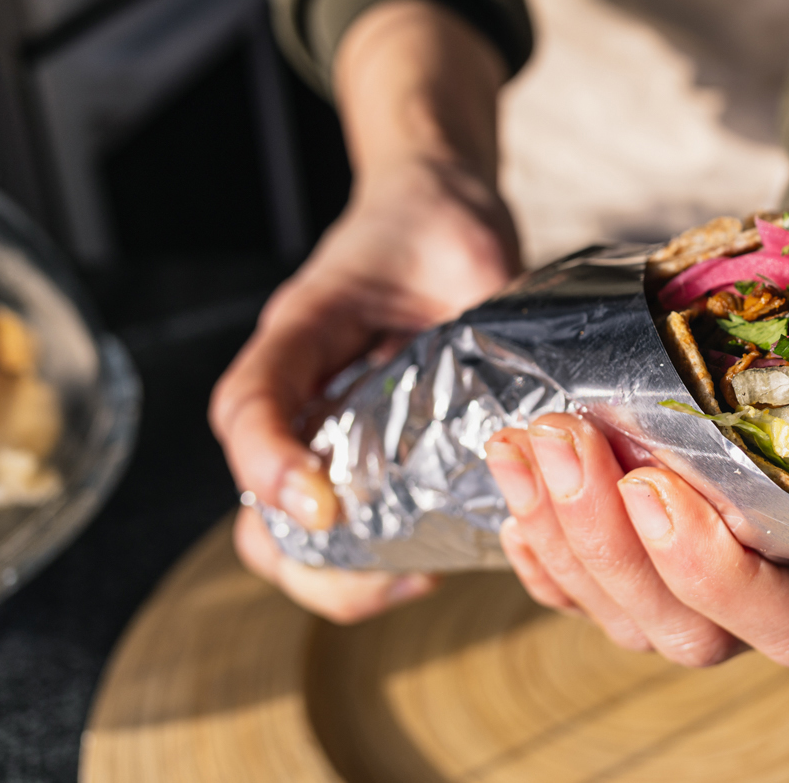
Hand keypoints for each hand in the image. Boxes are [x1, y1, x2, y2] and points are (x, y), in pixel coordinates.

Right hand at [211, 0, 517, 622]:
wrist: (435, 208)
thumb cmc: (437, 223)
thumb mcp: (463, 246)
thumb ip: (487, 297)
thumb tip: (538, 372)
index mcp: (302, 332)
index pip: (250, 401)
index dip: (267, 461)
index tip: (320, 502)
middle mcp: (300, 392)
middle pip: (251, 498)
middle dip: (303, 554)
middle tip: (380, 575)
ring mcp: (329, 430)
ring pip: (289, 530)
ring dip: (338, 573)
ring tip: (415, 579)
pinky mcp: (369, 453)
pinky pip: (347, 524)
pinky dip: (376, 561)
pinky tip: (435, 565)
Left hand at [487, 411, 788, 668]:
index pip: (777, 625)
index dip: (716, 575)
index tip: (670, 490)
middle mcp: (768, 595)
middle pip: (672, 624)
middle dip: (607, 545)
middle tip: (565, 446)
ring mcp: (697, 567)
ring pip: (612, 596)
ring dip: (556, 528)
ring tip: (525, 440)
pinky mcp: (644, 528)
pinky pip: (572, 565)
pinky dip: (533, 533)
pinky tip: (505, 475)